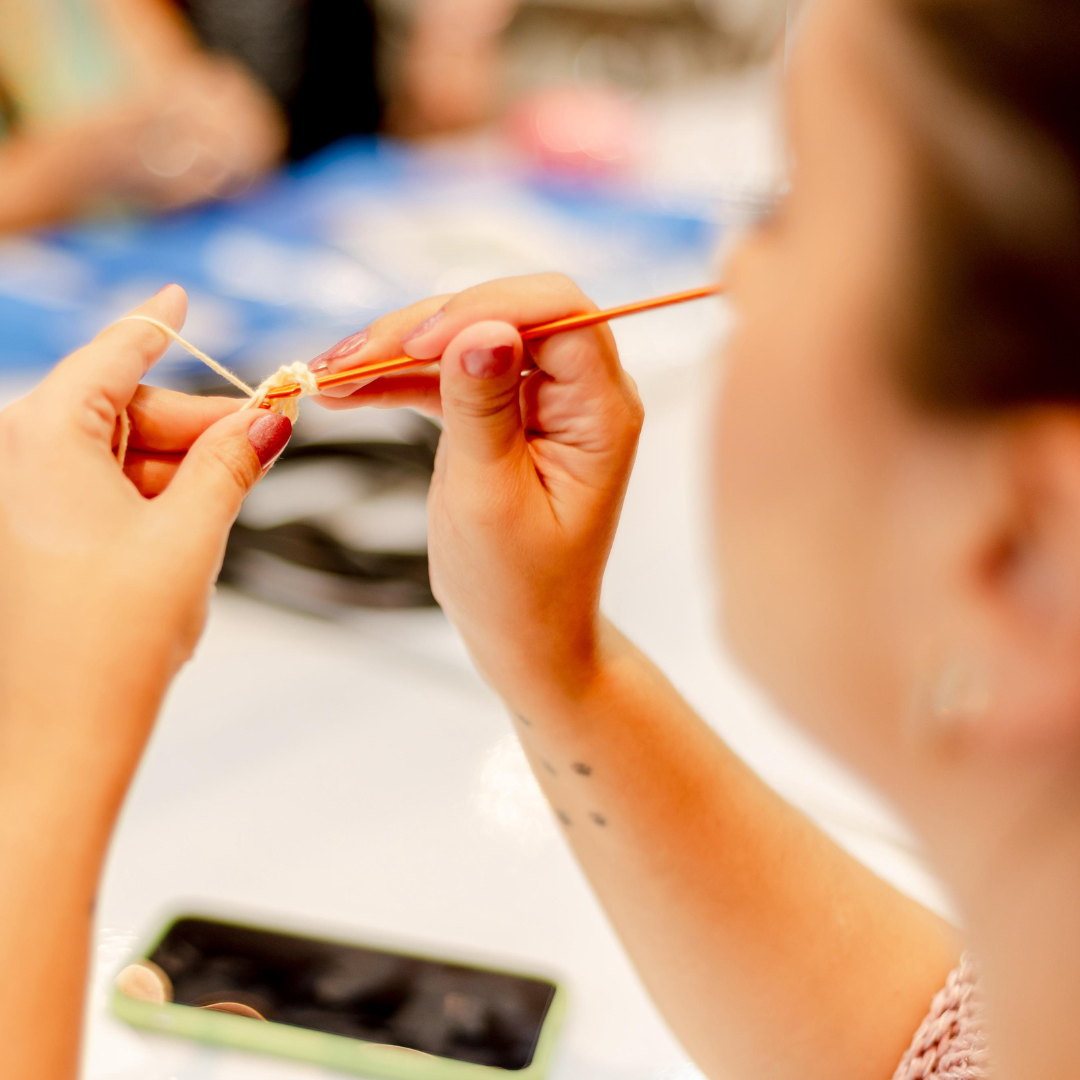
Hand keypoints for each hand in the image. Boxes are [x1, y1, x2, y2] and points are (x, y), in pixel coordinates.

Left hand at [0, 285, 291, 774]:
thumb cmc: (114, 634)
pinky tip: (184, 534)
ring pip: (119, 454)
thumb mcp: (191, 534)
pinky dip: (151, 500)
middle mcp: (19, 455)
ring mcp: (22, 498)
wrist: (59, 735)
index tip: (183, 294)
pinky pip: (102, 492)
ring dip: (178, 470)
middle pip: (125, 408)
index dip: (160, 324)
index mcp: (42, 434)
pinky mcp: (32, 536)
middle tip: (265, 443)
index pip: (116, 353)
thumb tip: (272, 416)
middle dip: (195, 425)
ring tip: (219, 514)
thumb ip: (232, 462)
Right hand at [311, 274, 643, 692]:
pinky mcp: (504, 411)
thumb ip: (483, 409)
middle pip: (504, 316)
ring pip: (467, 339)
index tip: (416, 345)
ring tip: (326, 377)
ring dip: (396, 353)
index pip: (557, 313)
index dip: (485, 310)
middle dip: (422, 329)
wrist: (523, 633)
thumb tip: (482, 328)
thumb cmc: (516, 585)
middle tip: (344, 363)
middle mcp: (580, 393)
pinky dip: (399, 379)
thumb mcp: (490, 499)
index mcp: (600, 412)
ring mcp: (541, 400)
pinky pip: (451, 374)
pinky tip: (346, 390)